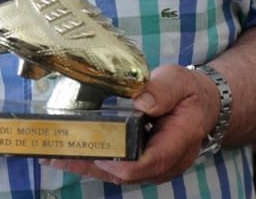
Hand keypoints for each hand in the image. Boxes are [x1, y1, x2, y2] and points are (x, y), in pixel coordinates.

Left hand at [43, 64, 218, 185]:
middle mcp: (164, 162)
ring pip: (117, 174)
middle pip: (125, 173)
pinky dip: (93, 161)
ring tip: (53, 154)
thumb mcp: (180, 81)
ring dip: (86, 165)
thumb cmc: (190, 92)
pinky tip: (69, 153)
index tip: (96, 153)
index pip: (149, 162)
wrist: (202, 105)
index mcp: (178, 142)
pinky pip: (116, 168)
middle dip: (90, 164)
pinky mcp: (141, 162)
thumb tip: (141, 101)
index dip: (121, 162)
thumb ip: (163, 90)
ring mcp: (152, 166)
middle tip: (57, 153)